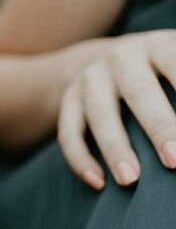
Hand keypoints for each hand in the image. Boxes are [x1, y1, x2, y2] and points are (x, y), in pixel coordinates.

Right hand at [58, 29, 175, 189]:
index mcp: (160, 46)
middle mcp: (121, 58)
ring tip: (131, 182)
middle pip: (138, 92)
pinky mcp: (65, 102)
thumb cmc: (161, 72)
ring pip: (99, 114)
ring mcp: (89, 80)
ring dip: (115, 148)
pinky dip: (81, 159)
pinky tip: (98, 182)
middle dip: (159, 126)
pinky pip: (69, 132)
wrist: (97, 62)